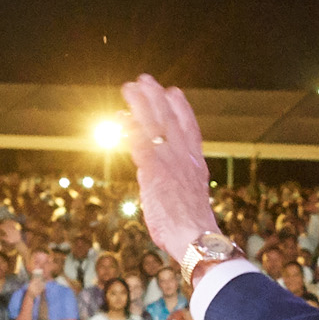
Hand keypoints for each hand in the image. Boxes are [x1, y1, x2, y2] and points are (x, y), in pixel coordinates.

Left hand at [118, 75, 218, 263]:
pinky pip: (139, 143)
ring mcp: (169, 162)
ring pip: (154, 125)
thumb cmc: (194, 230)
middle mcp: (184, 158)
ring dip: (141, 104)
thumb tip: (159, 182)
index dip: (182, 109)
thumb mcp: (190, 201)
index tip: (175, 93)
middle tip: (146, 80)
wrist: (197, 238)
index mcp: (196, 164)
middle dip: (157, 98)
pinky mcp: (154, 171)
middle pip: (170, 120)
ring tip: (130, 87)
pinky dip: (130, 129)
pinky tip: (121, 118)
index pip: (190, 129)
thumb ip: (177, 185)